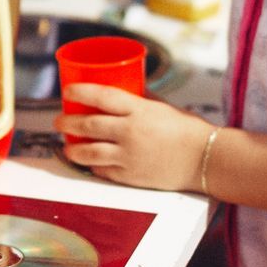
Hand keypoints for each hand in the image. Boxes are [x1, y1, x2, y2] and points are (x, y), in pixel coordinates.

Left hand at [55, 86, 212, 190]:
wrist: (207, 159)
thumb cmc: (190, 131)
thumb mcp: (164, 107)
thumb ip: (143, 101)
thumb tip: (128, 91)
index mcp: (140, 110)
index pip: (102, 96)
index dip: (80, 92)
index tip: (67, 90)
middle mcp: (130, 132)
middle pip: (89, 124)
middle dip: (68, 121)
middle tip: (59, 120)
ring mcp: (129, 156)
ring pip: (90, 152)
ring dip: (74, 148)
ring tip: (67, 146)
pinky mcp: (131, 176)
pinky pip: (104, 171)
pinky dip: (93, 166)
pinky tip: (89, 163)